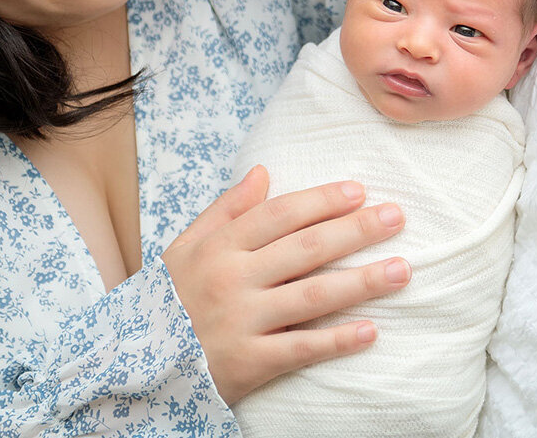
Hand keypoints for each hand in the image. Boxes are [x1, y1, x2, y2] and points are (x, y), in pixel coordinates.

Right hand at [161, 165, 409, 403]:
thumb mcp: (185, 247)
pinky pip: (301, 350)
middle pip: (305, 249)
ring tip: (401, 270)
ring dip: (362, 282)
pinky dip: (337, 341)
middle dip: (356, 231)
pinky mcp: (249, 363)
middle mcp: (233, 279)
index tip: (360, 191)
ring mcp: (241, 321)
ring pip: (312, 296)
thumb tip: (264, 172)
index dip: (322, 200)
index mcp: (220, 247)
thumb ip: (226, 209)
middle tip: (396, 217)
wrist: (134, 363)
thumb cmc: (169, 299)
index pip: (281, 215)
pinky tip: (371, 331)